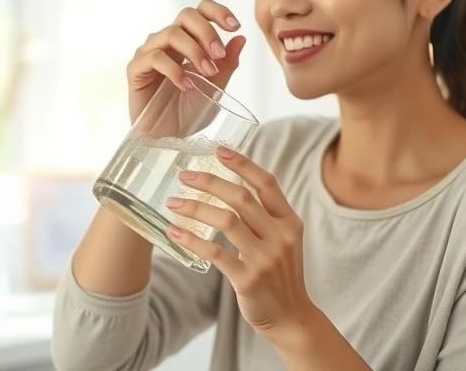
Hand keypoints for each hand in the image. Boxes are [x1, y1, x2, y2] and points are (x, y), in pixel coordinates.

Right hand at [126, 0, 245, 123]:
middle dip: (207, 32)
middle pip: (186, 15)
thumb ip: (227, 63)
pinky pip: (155, 57)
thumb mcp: (216, 87)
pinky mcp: (136, 67)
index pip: (200, 11)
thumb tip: (241, 39)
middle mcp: (167, 40)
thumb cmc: (188, 111)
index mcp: (187, 39)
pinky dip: (175, 70)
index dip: (217, 12)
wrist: (167, 137)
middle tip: (220, 55)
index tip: (235, 26)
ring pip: (172, 33)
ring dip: (194, 51)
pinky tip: (187, 86)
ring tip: (207, 72)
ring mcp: (150, 51)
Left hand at [165, 146, 316, 343]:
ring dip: (195, 207)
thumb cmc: (280, 274)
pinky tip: (175, 233)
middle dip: (210, 181)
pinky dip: (192, 240)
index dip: (242, 163)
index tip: (219, 150)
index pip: (266, 183)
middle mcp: (280, 236)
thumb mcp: (283, 240)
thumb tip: (229, 187)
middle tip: (185, 175)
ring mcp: (265, 258)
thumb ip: (264, 216)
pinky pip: (215, 252)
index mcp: (290, 222)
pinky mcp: (249, 279)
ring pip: (226, 220)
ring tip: (173, 203)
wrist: (292, 316)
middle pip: (241, 198)